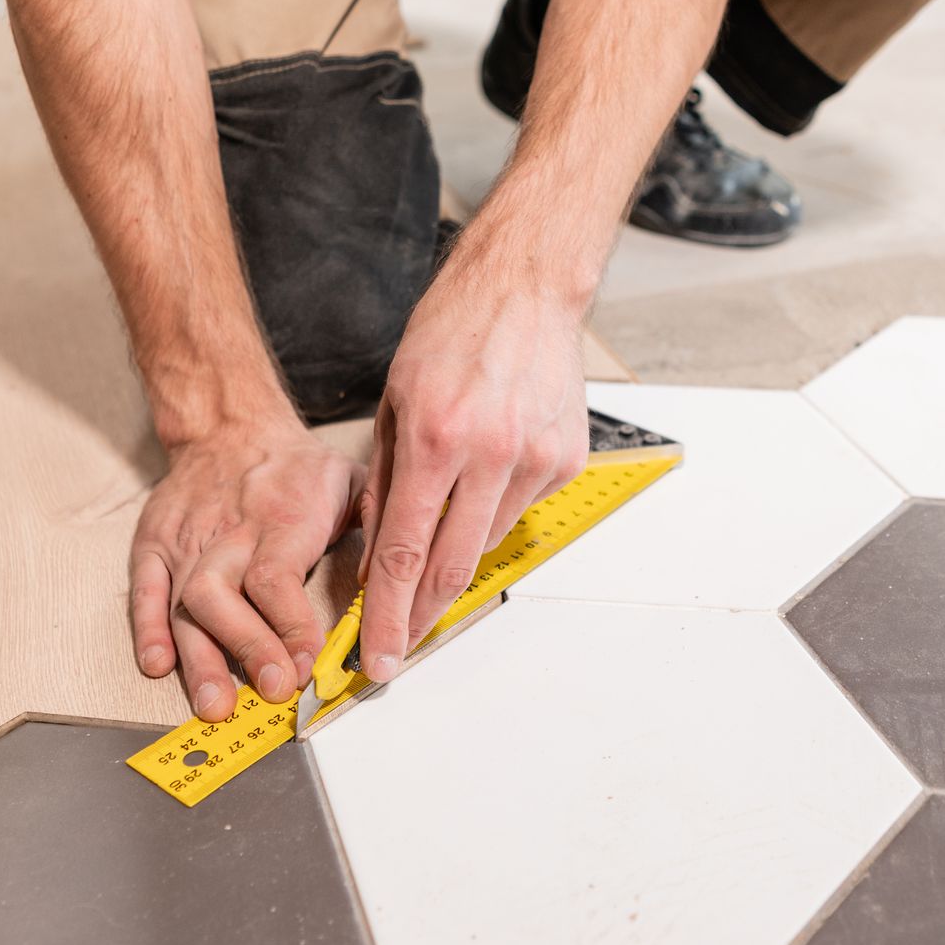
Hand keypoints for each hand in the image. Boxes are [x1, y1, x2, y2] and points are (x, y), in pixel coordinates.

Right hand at [130, 420, 361, 720]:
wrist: (230, 426)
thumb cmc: (296, 467)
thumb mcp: (351, 480)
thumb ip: (375, 527)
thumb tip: (399, 582)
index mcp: (280, 517)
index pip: (275, 577)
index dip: (288, 626)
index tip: (307, 664)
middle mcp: (228, 532)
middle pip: (222, 594)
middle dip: (246, 647)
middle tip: (271, 690)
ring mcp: (188, 540)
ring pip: (185, 602)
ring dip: (199, 657)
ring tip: (216, 705)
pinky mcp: (155, 545)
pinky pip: (144, 590)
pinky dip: (147, 630)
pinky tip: (159, 665)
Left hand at [356, 255, 589, 681]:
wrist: (527, 289)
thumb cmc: (452, 331)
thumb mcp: (395, 401)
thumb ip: (385, 482)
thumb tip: (377, 554)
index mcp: (436, 439)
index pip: (407, 553)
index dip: (389, 614)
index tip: (377, 655)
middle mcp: (491, 455)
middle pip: (452, 567)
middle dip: (420, 618)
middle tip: (397, 649)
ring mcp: (536, 459)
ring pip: (487, 543)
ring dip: (456, 556)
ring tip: (437, 539)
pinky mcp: (566, 460)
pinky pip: (520, 509)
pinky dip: (493, 510)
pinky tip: (485, 474)